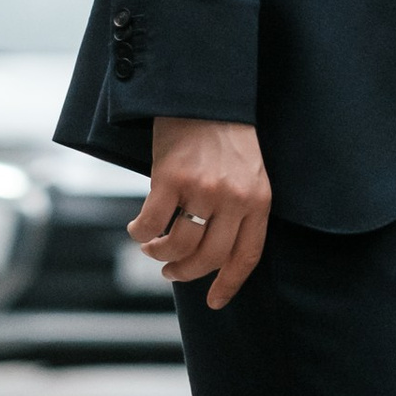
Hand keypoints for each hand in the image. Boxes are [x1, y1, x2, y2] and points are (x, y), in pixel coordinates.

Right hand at [131, 118, 270, 310]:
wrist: (205, 94)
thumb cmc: (226, 136)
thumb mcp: (249, 172)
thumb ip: (240, 208)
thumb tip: (216, 252)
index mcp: (259, 200)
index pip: (246, 255)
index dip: (229, 283)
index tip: (215, 302)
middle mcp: (234, 198)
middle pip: (209, 257)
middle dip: (186, 273)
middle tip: (172, 274)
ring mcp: (203, 188)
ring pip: (179, 246)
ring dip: (160, 256)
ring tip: (152, 250)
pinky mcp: (171, 178)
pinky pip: (151, 224)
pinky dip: (140, 234)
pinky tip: (137, 230)